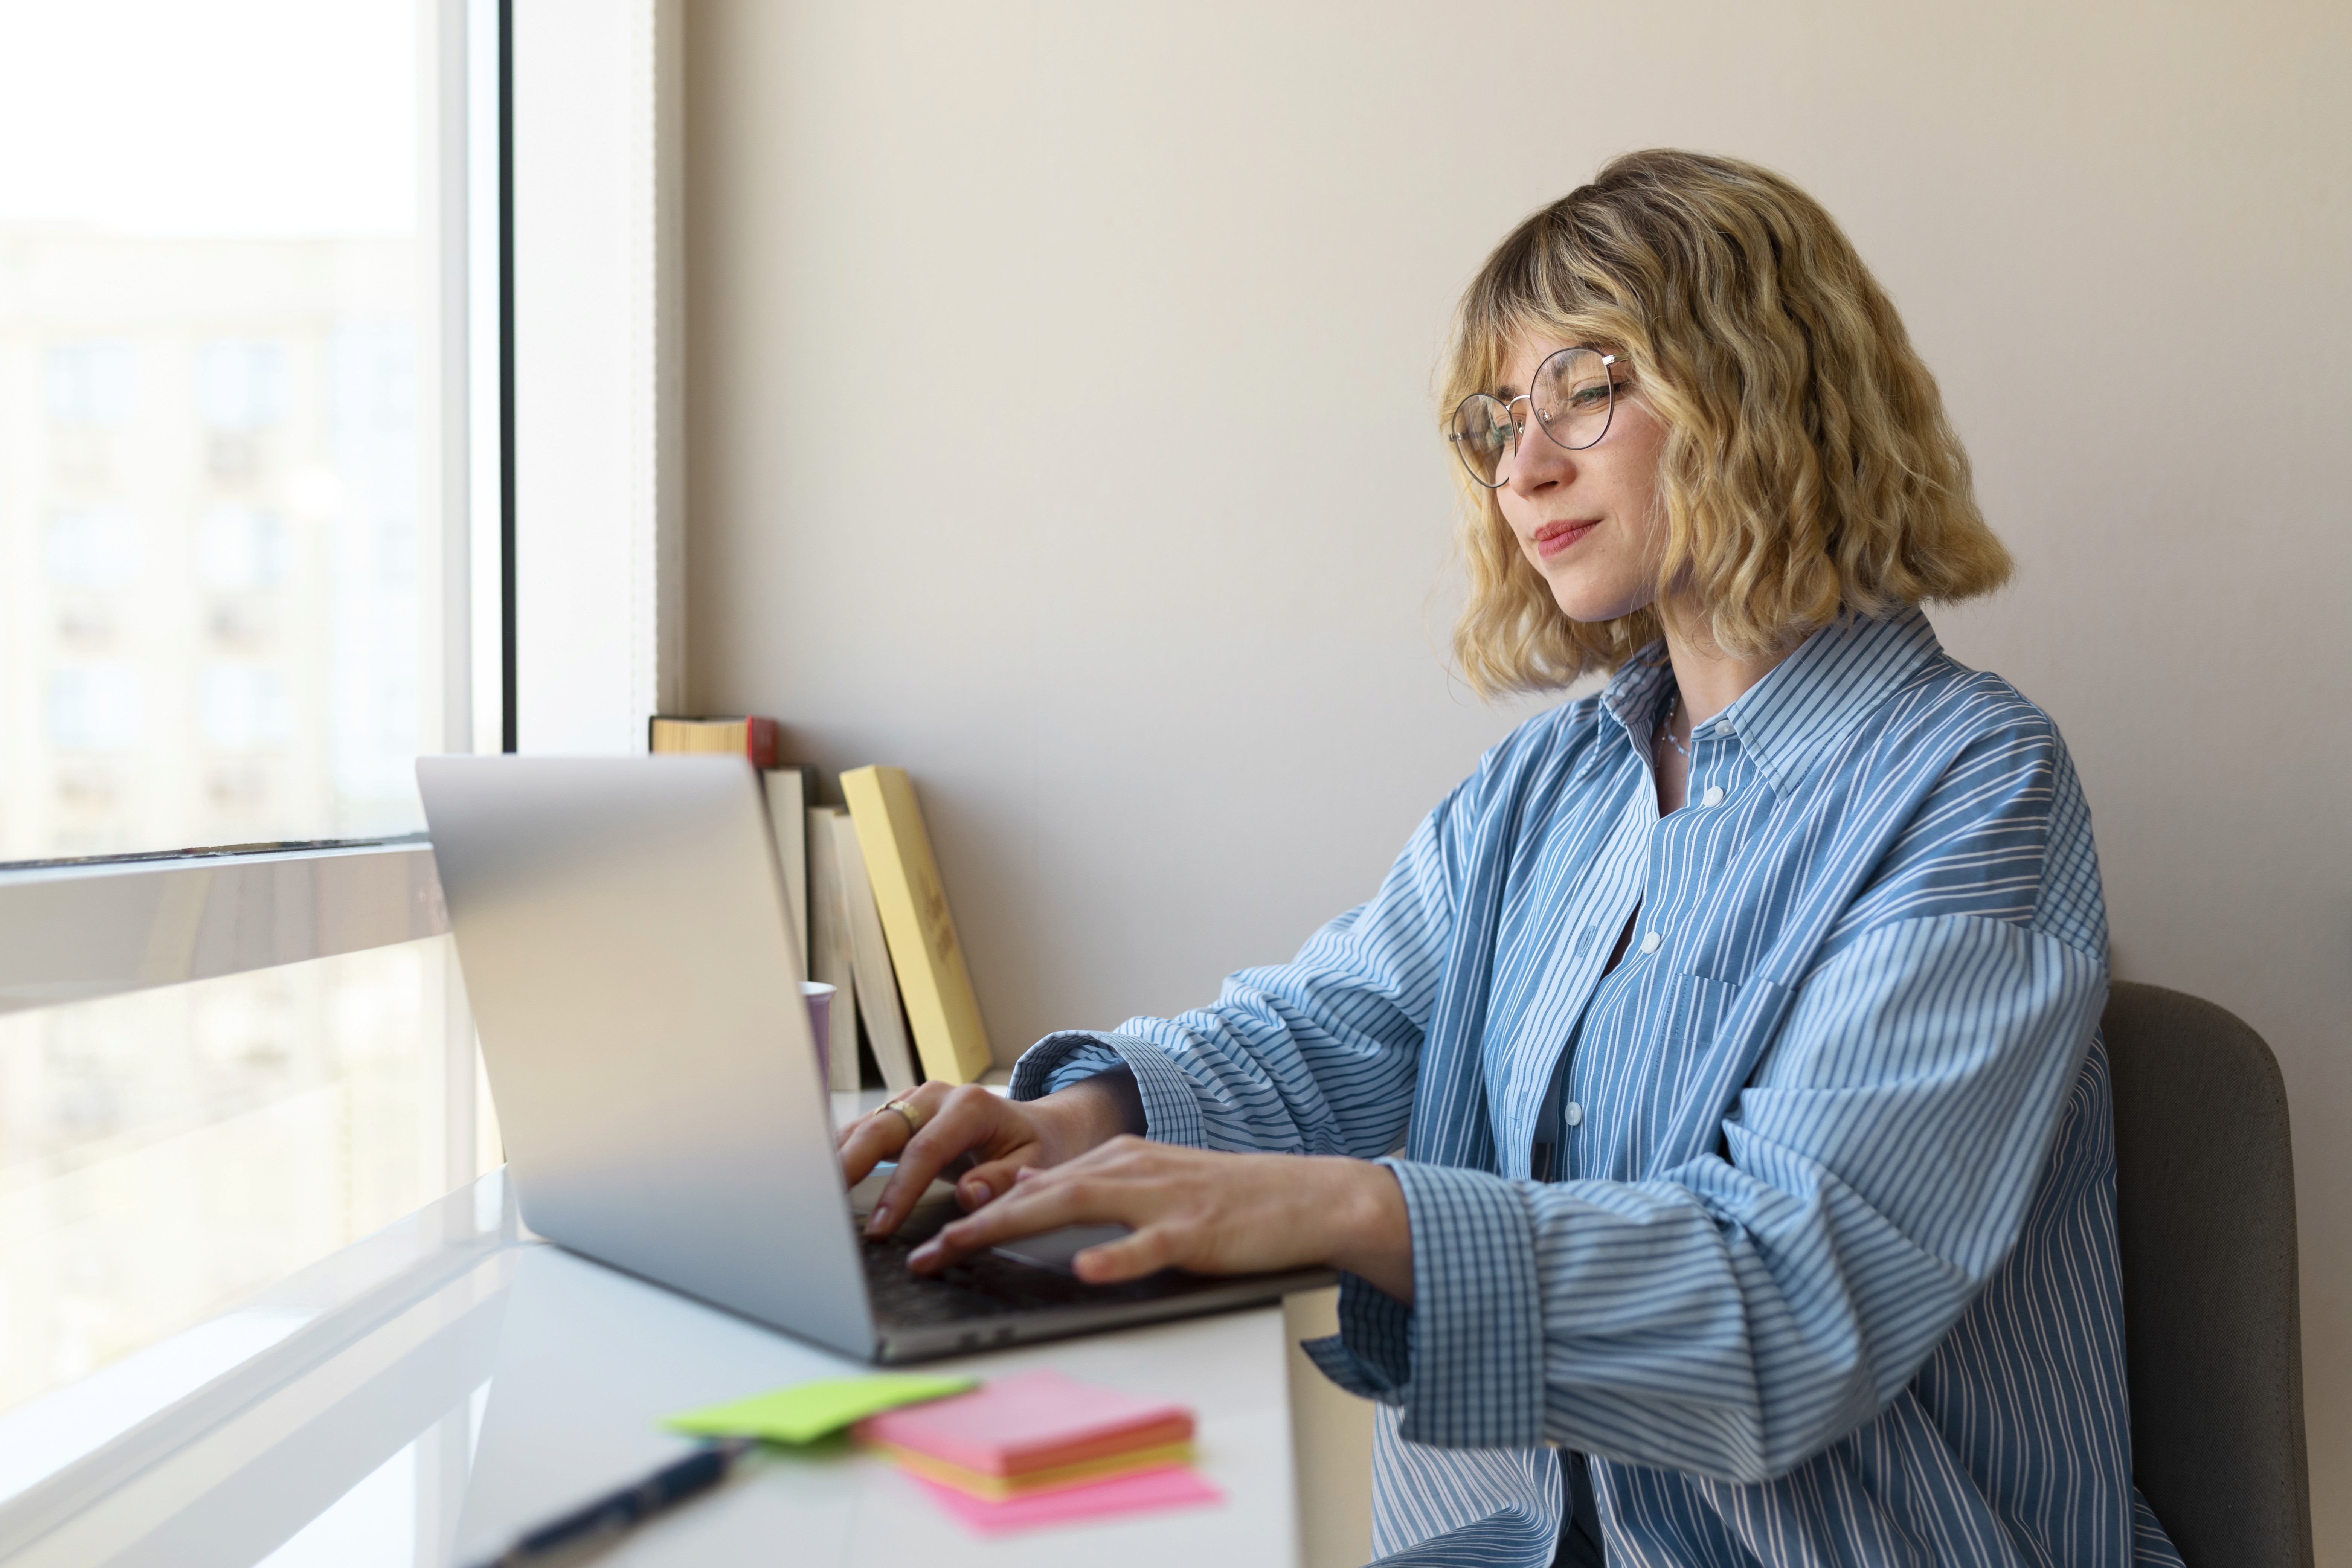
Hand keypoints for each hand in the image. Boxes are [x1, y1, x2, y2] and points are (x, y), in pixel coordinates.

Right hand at [836, 1080, 1131, 1238]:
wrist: (1036, 1123)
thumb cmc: (1035, 1147)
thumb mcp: (1036, 1164)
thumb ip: (1005, 1180)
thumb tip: (969, 1195)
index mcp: (971, 1106)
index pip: (924, 1150)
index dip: (899, 1190)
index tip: (881, 1227)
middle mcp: (935, 1096)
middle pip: (881, 1129)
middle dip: (849, 1166)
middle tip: (823, 1206)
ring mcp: (913, 1101)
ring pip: (864, 1127)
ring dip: (835, 1159)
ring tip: (808, 1194)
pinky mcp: (899, 1113)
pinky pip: (863, 1132)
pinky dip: (840, 1154)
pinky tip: (819, 1180)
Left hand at [906, 1136, 1415, 1302]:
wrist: (1307, 1195)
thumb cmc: (1227, 1201)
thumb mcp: (1150, 1188)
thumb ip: (1093, 1193)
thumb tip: (1031, 1195)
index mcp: (1117, 1162)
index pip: (1031, 1185)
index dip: (974, 1211)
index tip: (928, 1240)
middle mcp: (1132, 1169)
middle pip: (1038, 1193)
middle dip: (975, 1221)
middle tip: (925, 1252)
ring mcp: (1164, 1197)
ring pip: (1079, 1206)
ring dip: (1017, 1227)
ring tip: (969, 1246)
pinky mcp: (1198, 1227)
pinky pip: (1150, 1243)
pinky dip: (1116, 1256)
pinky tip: (1086, 1269)